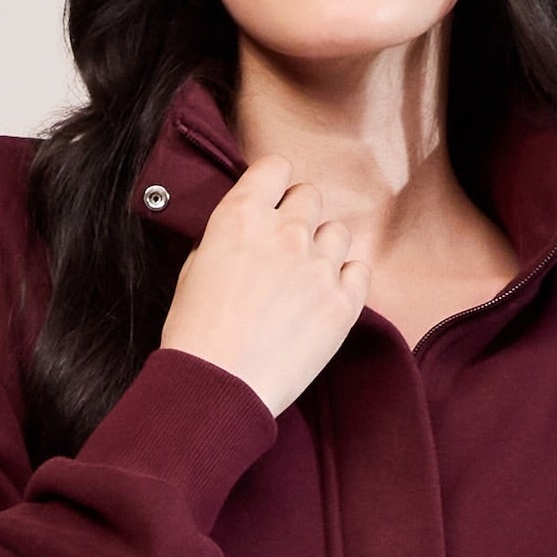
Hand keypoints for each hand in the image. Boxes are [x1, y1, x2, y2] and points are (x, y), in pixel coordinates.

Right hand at [158, 165, 373, 414]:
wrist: (217, 389)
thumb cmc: (195, 335)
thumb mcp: (195, 267)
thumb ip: (228, 237)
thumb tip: (249, 230)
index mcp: (242, 216)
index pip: (276, 167)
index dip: (274, 185)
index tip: (271, 202)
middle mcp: (285, 232)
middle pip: (310, 196)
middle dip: (299, 216)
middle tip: (285, 249)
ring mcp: (319, 267)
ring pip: (338, 232)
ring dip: (324, 248)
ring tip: (305, 278)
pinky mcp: (342, 304)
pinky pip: (360, 270)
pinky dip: (347, 280)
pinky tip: (325, 297)